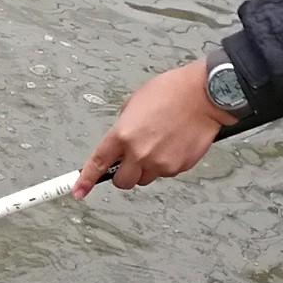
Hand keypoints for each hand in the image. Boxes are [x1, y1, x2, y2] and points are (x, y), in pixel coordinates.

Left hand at [75, 59, 235, 194]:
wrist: (204, 95)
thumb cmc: (172, 92)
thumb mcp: (134, 103)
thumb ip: (124, 127)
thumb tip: (122, 141)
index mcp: (123, 134)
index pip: (98, 164)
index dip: (86, 180)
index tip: (78, 191)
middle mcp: (139, 152)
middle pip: (123, 181)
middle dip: (124, 174)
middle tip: (131, 162)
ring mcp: (160, 162)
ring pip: (145, 178)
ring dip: (146, 168)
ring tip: (159, 145)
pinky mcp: (179, 167)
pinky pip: (166, 173)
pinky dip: (166, 163)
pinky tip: (174, 144)